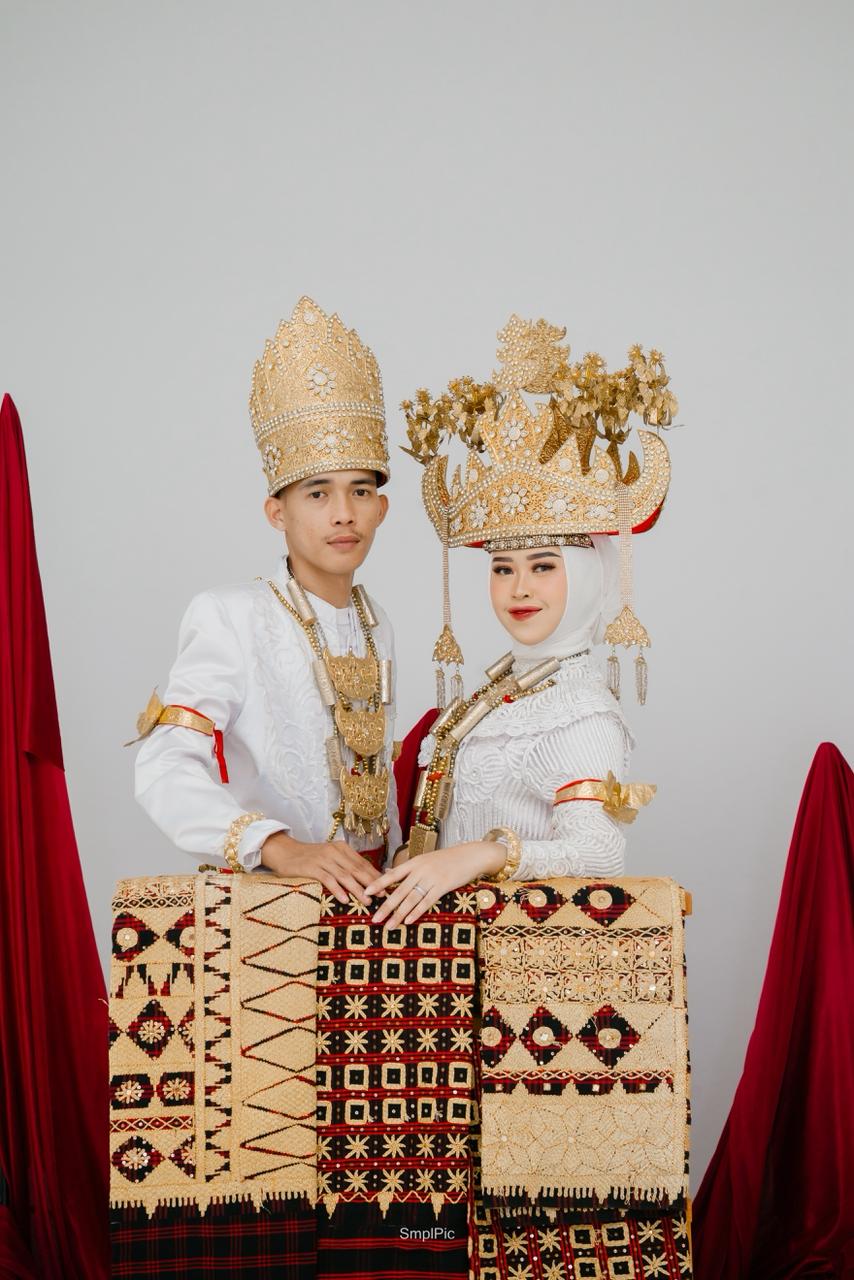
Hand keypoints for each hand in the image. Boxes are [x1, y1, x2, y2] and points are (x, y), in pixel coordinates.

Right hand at [260, 832, 376, 904]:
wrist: (284, 852)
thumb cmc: (309, 858)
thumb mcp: (330, 857)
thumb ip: (345, 865)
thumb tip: (365, 880)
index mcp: (342, 848)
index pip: (363, 863)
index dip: (375, 876)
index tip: (387, 887)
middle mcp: (335, 851)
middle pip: (357, 869)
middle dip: (371, 884)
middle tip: (383, 896)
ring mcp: (323, 859)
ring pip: (345, 876)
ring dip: (358, 889)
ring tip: (368, 901)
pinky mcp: (312, 867)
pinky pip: (328, 879)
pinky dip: (338, 890)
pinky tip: (345, 900)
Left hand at [365, 841, 505, 927]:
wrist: (471, 855)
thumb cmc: (448, 859)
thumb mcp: (426, 859)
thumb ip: (409, 868)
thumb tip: (389, 872)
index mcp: (414, 862)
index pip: (392, 874)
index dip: (378, 884)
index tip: (366, 893)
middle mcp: (420, 870)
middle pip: (399, 891)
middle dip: (385, 906)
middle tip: (374, 919)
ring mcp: (432, 878)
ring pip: (411, 899)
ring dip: (399, 914)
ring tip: (389, 926)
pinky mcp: (443, 886)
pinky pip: (427, 901)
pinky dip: (417, 912)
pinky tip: (409, 921)